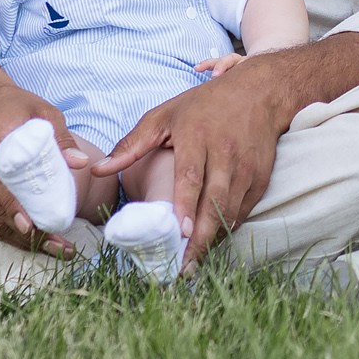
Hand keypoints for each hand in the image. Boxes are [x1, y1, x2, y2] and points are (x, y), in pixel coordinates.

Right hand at [0, 75, 83, 256]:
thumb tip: (81, 163)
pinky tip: (28, 240)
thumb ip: (61, 137)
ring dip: (17, 239)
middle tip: (57, 245)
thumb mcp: (43, 110)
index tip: (32, 226)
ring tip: (50, 248)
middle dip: (25, 232)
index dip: (13, 206)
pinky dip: (3, 231)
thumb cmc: (14, 105)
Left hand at [96, 57, 291, 267]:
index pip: (191, 176)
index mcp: (197, 136)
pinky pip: (244, 210)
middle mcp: (225, 152)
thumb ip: (132, 144)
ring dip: (213, 239)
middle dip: (201, 237)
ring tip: (192, 264)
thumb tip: (97, 170)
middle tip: (183, 267)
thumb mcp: (165, 115)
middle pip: (214, 201)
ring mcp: (246, 166)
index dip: (186, 205)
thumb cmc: (205, 104)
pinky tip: (210, 242)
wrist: (260, 91)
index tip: (180, 232)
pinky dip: (228, 228)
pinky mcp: (261, 176)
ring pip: (231, 210)